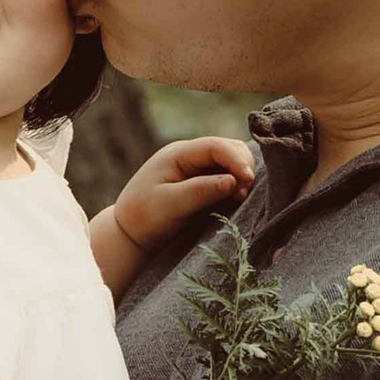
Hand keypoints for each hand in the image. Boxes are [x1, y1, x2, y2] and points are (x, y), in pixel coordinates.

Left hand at [108, 137, 257, 253]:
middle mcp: (191, 156)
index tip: (249, 180)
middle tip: (244, 193)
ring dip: (241, 176)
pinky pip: (228, 177)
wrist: (130, 234)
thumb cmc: (145, 217)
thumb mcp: (170, 204)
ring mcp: (198, 168)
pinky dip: (237, 185)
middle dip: (242, 166)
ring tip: (241, 198)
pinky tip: (238, 199)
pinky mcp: (204, 183)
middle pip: (228, 148)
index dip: (236, 159)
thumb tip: (233, 181)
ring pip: (231, 162)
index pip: (215, 146)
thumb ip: (201, 191)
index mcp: (178, 154)